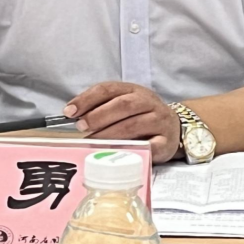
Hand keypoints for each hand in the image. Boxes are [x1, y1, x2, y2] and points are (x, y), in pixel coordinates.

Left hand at [64, 82, 180, 163]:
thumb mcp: (123, 104)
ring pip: (134, 125)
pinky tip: (120, 154)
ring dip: (110, 134)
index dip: (87, 99)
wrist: (174, 126)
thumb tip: (74, 116)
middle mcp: (147, 102)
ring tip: (93, 142)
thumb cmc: (141, 115)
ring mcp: (159, 121)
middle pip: (122, 105)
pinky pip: (151, 146)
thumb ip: (101, 107)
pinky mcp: (166, 142)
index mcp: (133, 90)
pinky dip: (135, 150)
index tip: (69, 111)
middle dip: (98, 116)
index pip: (108, 89)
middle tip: (82, 127)